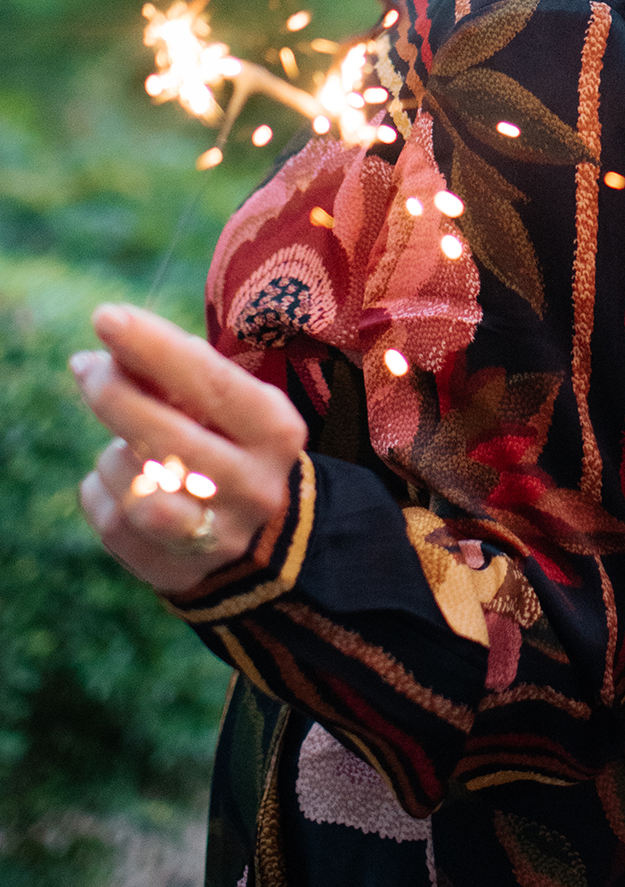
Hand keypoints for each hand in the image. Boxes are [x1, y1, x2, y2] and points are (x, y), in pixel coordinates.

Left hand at [73, 304, 305, 593]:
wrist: (258, 536)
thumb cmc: (231, 443)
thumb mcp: (226, 404)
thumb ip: (178, 375)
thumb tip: (112, 343)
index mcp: (276, 431)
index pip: (211, 383)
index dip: (154, 348)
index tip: (107, 317)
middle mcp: (255, 486)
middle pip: (166, 438)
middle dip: (114, 394)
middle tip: (86, 365)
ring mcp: (217, 535)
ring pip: (134, 487)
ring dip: (113, 455)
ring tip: (126, 445)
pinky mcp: (175, 570)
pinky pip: (111, 518)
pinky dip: (103, 489)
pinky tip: (122, 481)